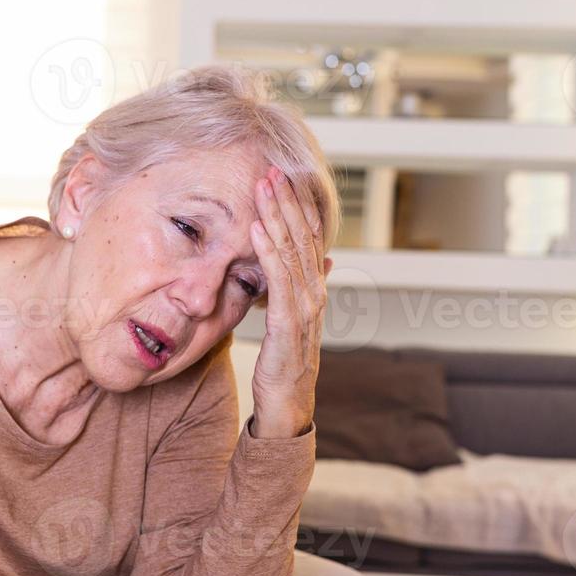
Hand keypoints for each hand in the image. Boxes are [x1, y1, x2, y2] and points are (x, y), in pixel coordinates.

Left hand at [248, 166, 332, 438]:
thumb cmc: (284, 365)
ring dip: (278, 216)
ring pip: (292, 252)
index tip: (282, 176)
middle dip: (288, 201)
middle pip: (303, 237)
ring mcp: (304, 309)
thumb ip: (300, 288)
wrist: (287, 406)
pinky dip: (268, 252)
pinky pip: (278, 281)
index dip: (298, 206)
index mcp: (314, 290)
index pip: (309, 238)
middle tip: (273, 168)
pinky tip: (256, 229)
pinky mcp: (288, 325)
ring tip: (265, 187)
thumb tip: (320, 260)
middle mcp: (314, 294)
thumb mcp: (291, 320)